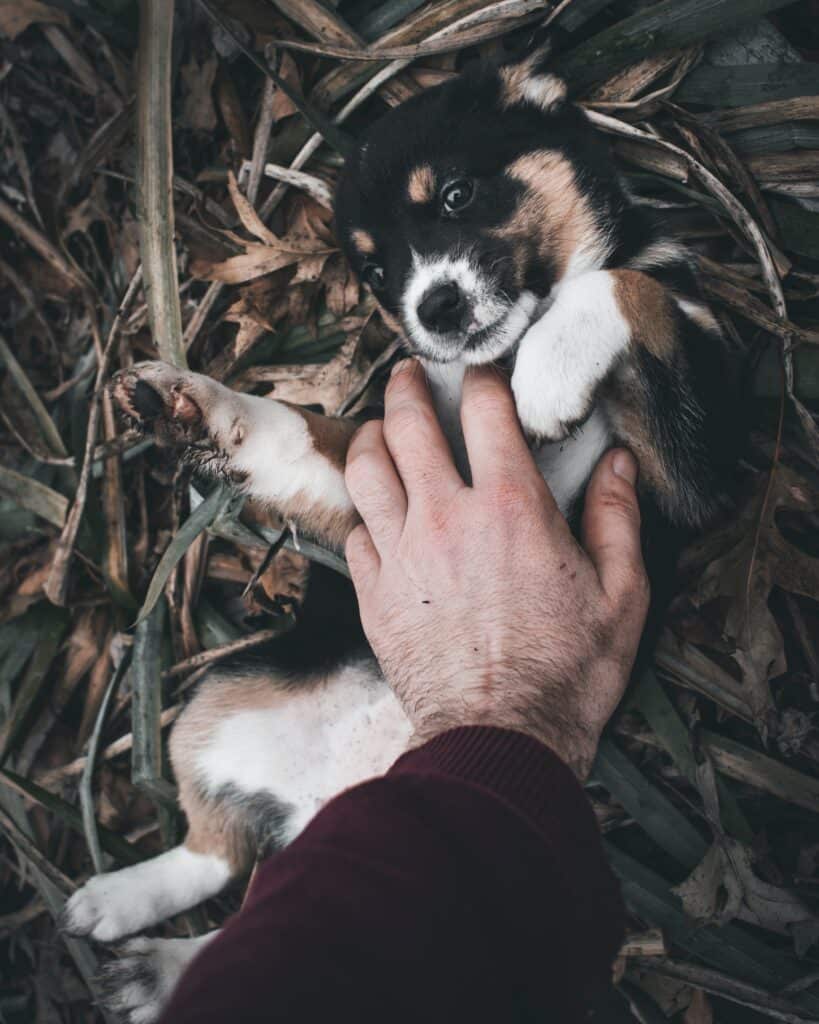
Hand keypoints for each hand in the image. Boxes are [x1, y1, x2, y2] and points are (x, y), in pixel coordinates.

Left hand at [344, 360, 649, 778]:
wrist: (500, 738)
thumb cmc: (567, 672)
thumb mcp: (621, 594)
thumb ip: (618, 518)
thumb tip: (619, 465)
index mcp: (511, 506)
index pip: (484, 411)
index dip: (480, 377)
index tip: (480, 371)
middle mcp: (446, 517)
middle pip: (407, 425)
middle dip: (406, 387)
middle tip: (409, 374)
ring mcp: (401, 554)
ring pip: (366, 469)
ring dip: (370, 436)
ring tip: (378, 427)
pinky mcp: (374, 593)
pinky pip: (354, 532)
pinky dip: (362, 511)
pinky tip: (373, 510)